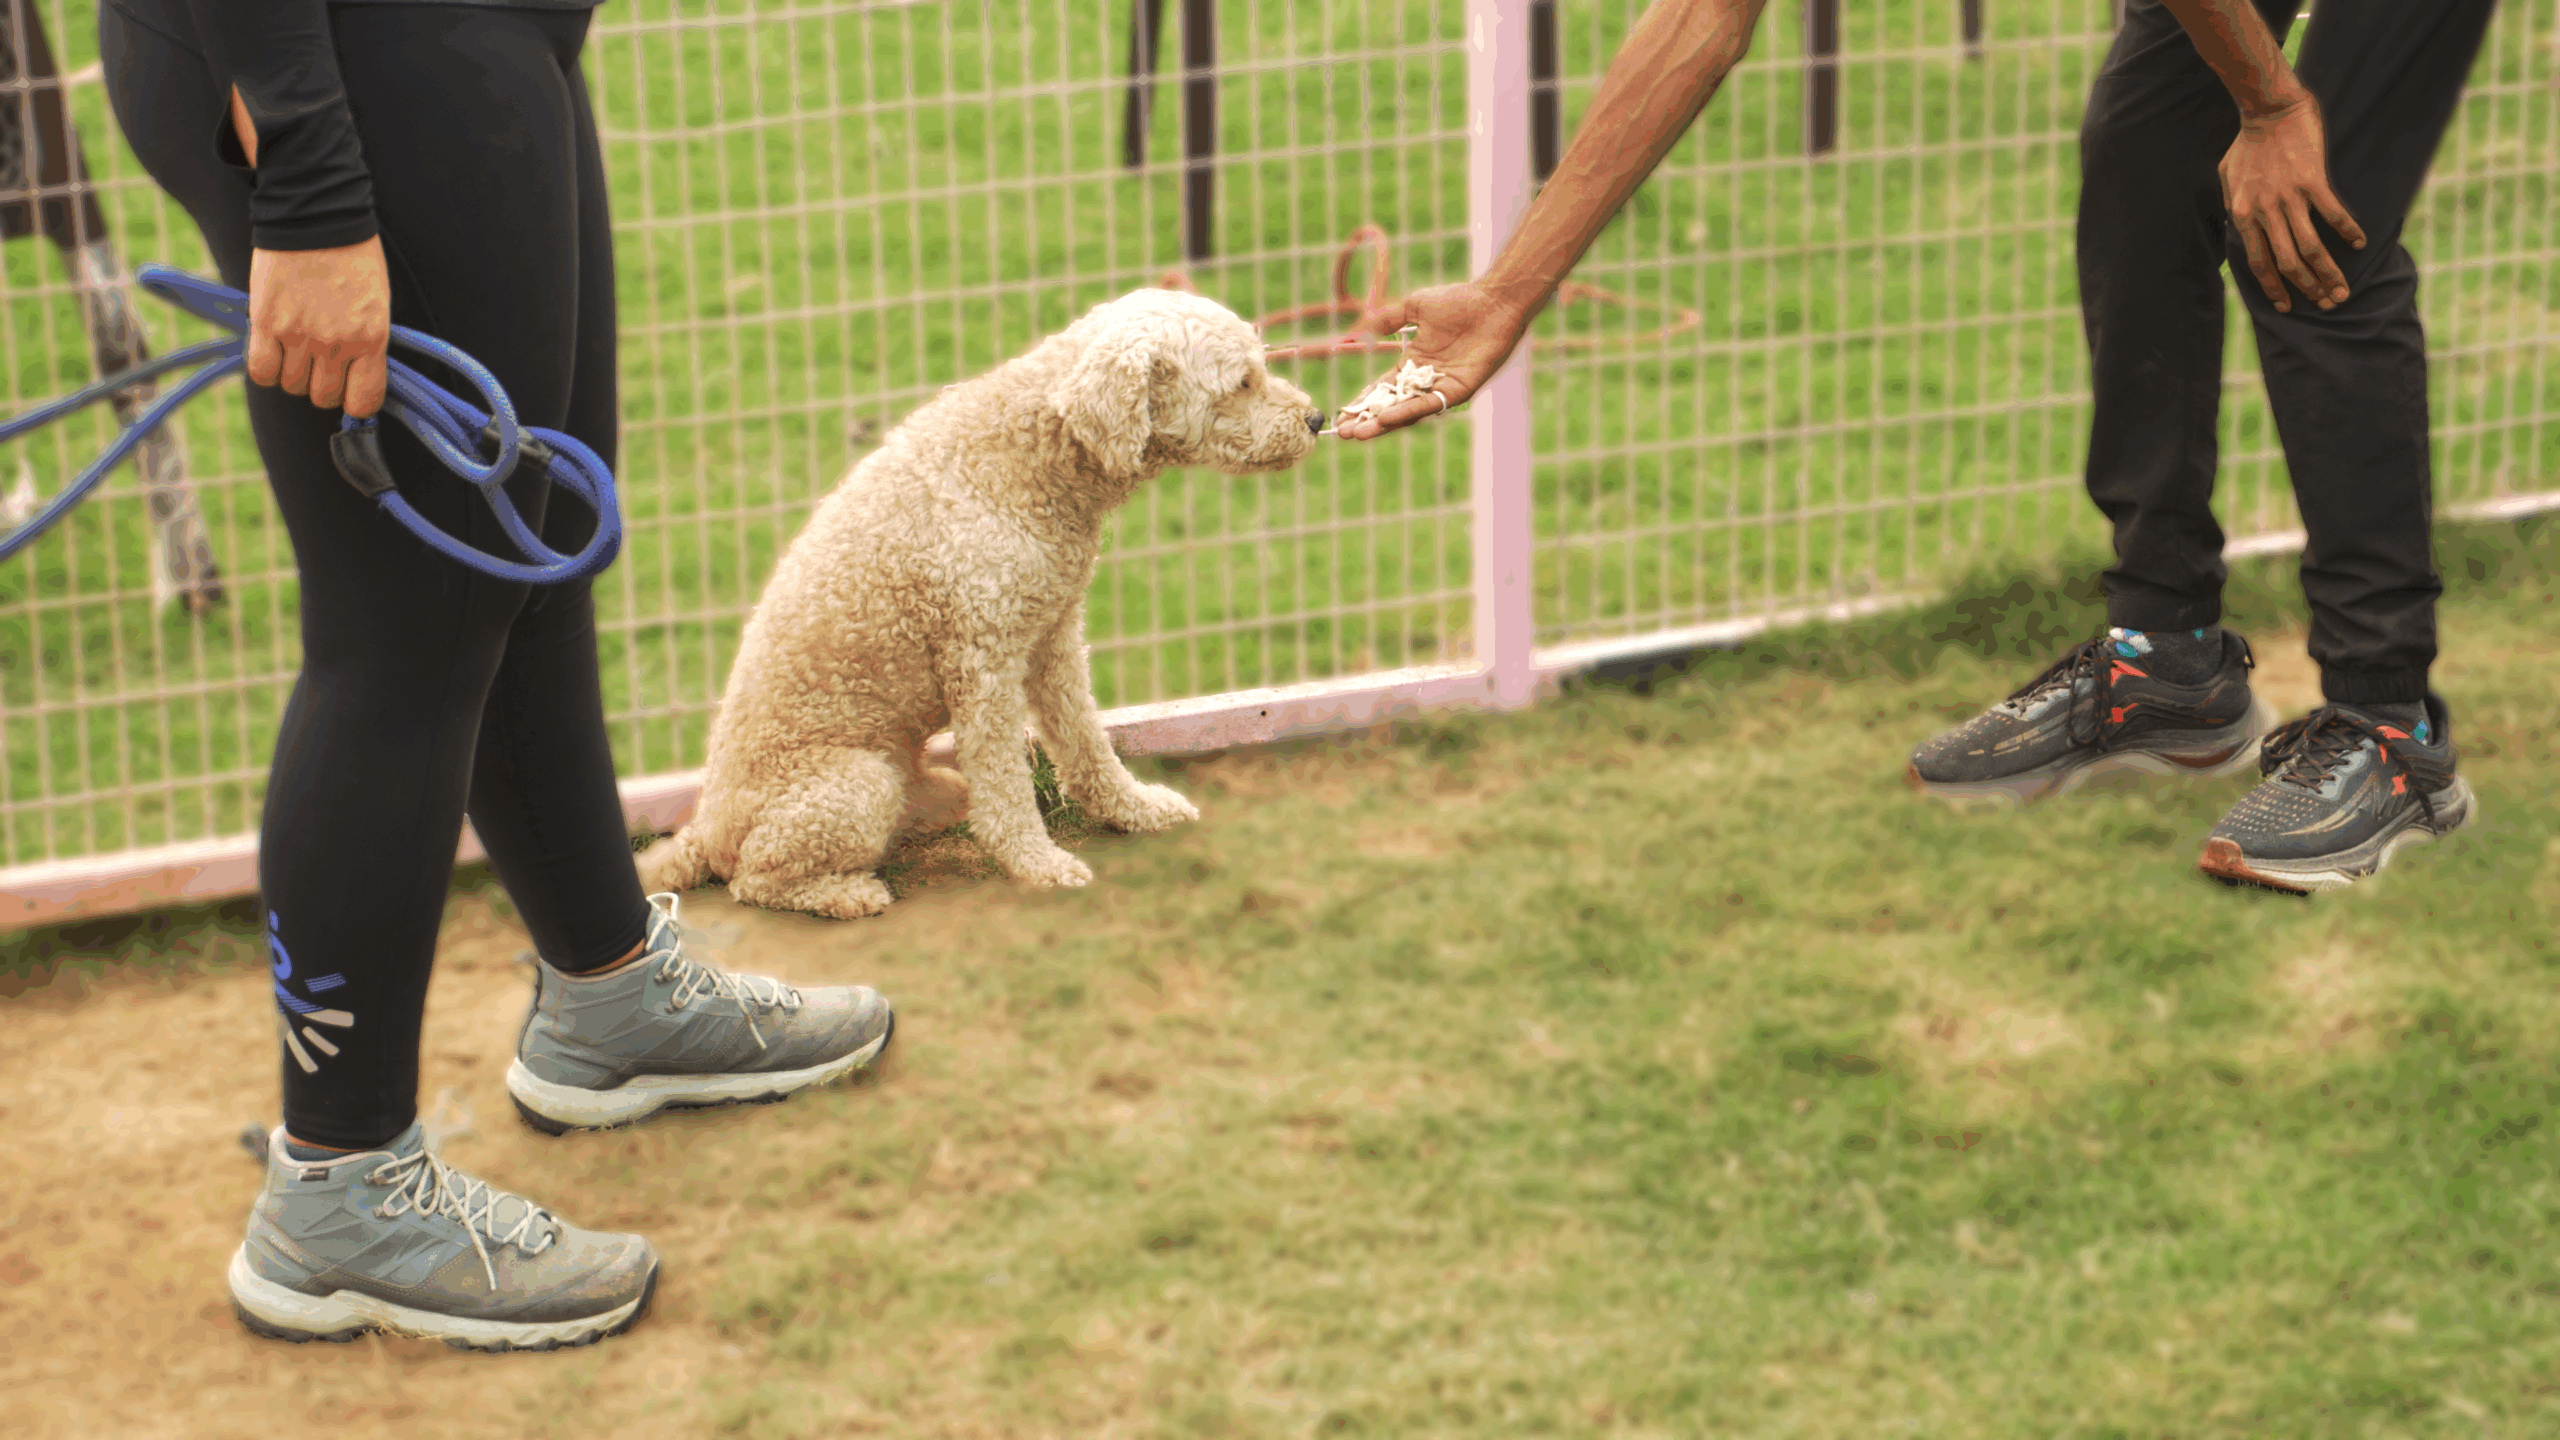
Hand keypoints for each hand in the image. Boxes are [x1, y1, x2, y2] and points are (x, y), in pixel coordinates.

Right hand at [246, 241, 390, 416]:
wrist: (317, 217)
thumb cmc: (353, 257)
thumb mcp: (377, 304)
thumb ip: (368, 344)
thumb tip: (357, 379)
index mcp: (371, 338)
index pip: (364, 401)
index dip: (355, 402)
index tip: (350, 391)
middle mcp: (336, 344)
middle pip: (323, 397)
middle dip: (323, 385)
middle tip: (321, 363)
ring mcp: (299, 335)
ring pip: (292, 386)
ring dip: (293, 374)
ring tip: (297, 348)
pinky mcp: (267, 323)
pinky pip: (261, 371)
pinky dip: (266, 369)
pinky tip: (273, 351)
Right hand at [1336, 281, 1537, 440]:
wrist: (1492, 302)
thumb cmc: (1458, 300)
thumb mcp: (1414, 307)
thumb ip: (1390, 319)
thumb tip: (1365, 330)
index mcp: (1415, 362)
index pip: (1384, 389)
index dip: (1363, 402)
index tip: (1342, 415)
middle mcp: (1426, 379)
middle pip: (1392, 406)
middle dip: (1367, 420)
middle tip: (1344, 434)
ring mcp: (1442, 386)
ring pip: (1408, 411)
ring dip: (1383, 424)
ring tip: (1358, 434)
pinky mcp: (1459, 390)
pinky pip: (1430, 404)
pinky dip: (1407, 412)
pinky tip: (1386, 419)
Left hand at [2221, 92, 2365, 313]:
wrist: (2268, 109)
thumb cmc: (2247, 143)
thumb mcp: (2228, 179)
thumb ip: (2235, 206)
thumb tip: (2239, 226)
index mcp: (2243, 215)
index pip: (2258, 263)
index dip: (2273, 288)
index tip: (2286, 307)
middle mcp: (2265, 212)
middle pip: (2287, 263)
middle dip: (2308, 289)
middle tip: (2327, 305)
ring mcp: (2289, 198)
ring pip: (2310, 247)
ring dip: (2329, 273)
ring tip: (2343, 290)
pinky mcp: (2313, 181)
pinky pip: (2332, 213)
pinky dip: (2347, 230)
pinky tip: (2360, 243)